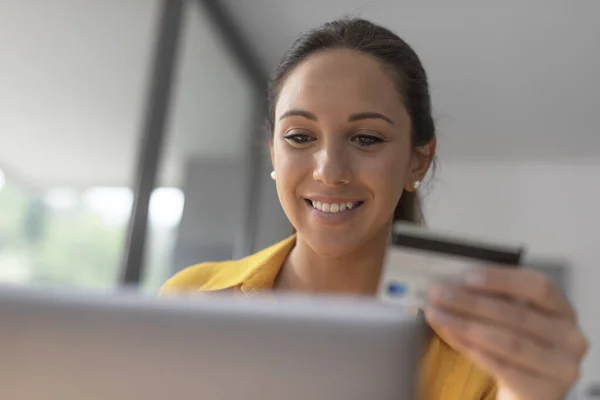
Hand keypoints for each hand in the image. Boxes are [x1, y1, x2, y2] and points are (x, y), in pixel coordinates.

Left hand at [425, 266, 587, 399]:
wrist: (526, 387)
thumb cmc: (516, 343)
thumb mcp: (510, 317)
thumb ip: (491, 298)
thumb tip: (451, 283)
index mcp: (563, 310)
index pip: (538, 286)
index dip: (502, 280)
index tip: (467, 276)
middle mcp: (570, 337)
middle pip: (516, 314)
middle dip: (470, 301)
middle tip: (438, 292)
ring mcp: (561, 367)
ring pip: (507, 341)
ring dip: (465, 324)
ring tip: (436, 314)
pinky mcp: (545, 392)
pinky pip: (503, 368)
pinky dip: (473, 350)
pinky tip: (452, 336)